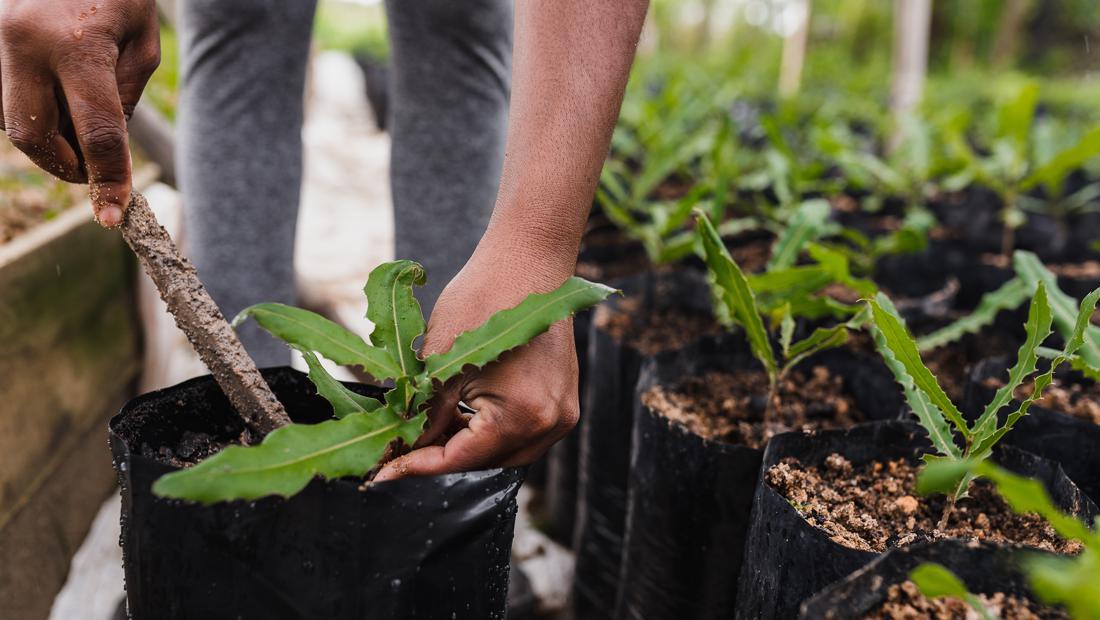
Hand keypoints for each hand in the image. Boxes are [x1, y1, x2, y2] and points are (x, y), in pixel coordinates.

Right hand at [0, 0, 158, 226]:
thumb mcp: (141, 42)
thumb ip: (123, 100)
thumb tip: (102, 151)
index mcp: (75, 44)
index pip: (96, 132)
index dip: (108, 178)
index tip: (114, 214)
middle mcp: (20, 41)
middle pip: (33, 136)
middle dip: (64, 163)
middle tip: (94, 168)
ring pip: (11, 119)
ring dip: (48, 132)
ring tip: (77, 107)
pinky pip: (2, 98)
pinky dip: (32, 108)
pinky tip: (55, 88)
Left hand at [375, 246, 580, 480]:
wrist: (527, 259)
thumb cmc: (484, 297)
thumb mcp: (441, 361)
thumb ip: (424, 413)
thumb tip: (400, 447)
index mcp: (522, 414)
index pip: (460, 459)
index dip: (416, 465)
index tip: (381, 472)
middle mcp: (550, 422)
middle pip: (485, 463)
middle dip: (442, 456)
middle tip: (401, 448)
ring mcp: (562, 414)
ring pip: (504, 452)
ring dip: (467, 447)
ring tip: (429, 430)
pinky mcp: (563, 402)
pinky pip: (522, 433)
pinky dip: (490, 432)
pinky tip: (462, 416)